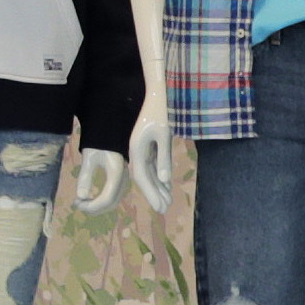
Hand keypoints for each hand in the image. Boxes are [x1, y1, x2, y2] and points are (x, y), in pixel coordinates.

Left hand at [73, 148, 125, 214]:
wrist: (109, 133)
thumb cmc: (98, 143)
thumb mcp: (88, 158)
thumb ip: (85, 177)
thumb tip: (80, 197)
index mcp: (117, 174)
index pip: (107, 198)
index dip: (92, 206)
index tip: (77, 204)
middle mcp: (124, 180)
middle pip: (111, 203)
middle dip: (93, 208)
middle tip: (76, 204)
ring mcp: (124, 181)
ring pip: (113, 202)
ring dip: (97, 206)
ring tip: (81, 203)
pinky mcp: (121, 181)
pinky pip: (113, 197)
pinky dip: (101, 202)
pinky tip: (89, 199)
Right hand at [126, 93, 171, 214]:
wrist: (158, 94)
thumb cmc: (161, 112)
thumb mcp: (164, 134)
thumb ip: (163, 157)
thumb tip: (164, 179)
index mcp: (136, 149)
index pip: (142, 177)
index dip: (151, 193)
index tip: (159, 207)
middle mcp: (136, 150)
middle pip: (144, 177)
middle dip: (154, 194)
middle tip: (165, 210)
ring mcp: (142, 148)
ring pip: (149, 172)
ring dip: (158, 187)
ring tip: (168, 202)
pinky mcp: (149, 145)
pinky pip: (153, 164)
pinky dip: (160, 175)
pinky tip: (167, 185)